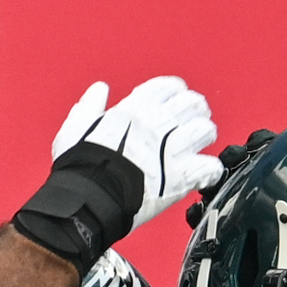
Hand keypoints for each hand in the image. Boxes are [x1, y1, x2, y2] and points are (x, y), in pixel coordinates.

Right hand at [12, 77, 219, 265]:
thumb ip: (91, 106)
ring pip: (205, 130)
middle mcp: (157, 124)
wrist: (88, 199)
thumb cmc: (80, 166)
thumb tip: (99, 89)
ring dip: (205, 135)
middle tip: (193, 120)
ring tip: (201, 142)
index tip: (177, 96)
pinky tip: (204, 173)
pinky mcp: (181, 178)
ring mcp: (172, 150)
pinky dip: (210, 170)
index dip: (176, 90)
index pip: (167, 87)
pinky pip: (210, 168)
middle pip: (192, 104)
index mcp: (134, 108)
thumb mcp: (76, 127)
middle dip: (195, 110)